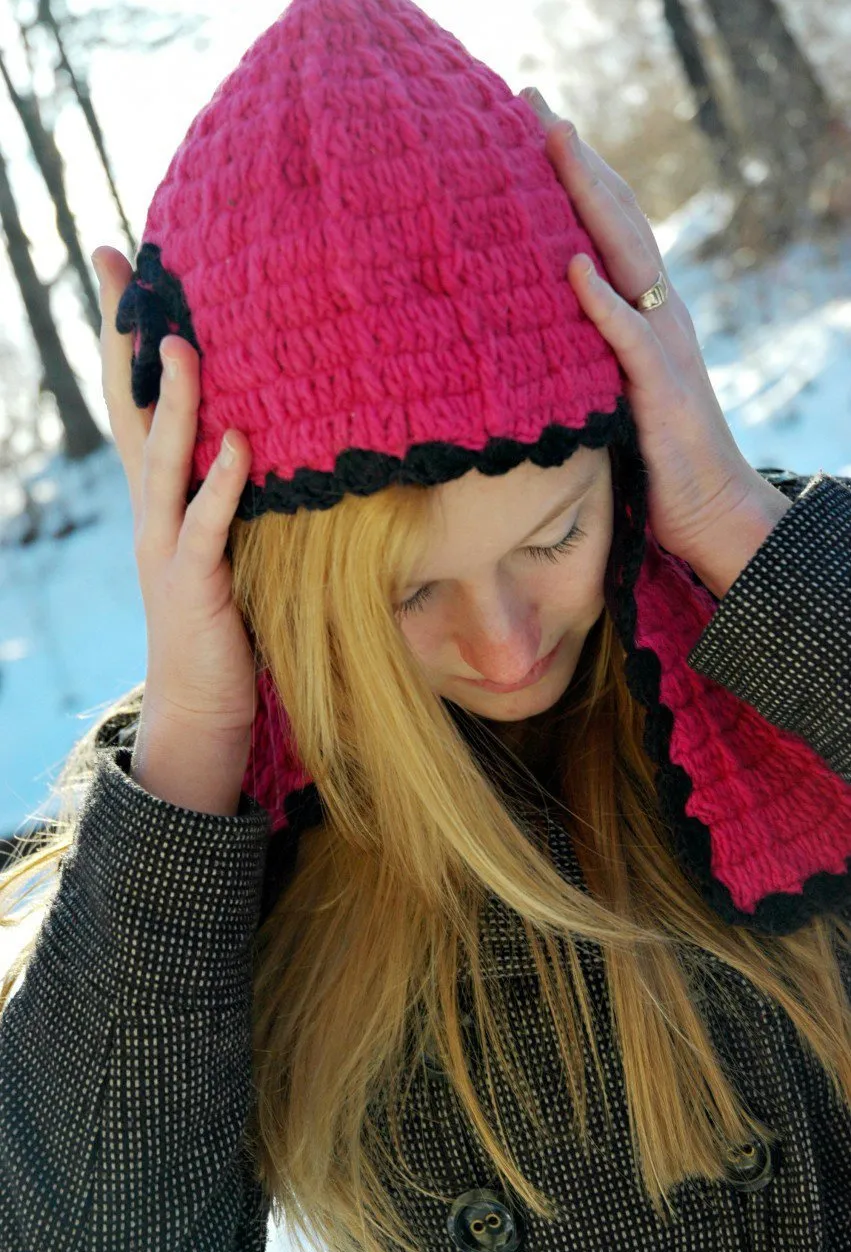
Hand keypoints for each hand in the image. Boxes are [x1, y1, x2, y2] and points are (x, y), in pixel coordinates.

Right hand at [91, 245, 257, 741]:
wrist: (201, 705)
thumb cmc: (222, 621)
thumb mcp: (223, 542)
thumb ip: (230, 489)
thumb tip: (266, 429)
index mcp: (158, 497)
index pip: (137, 401)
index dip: (125, 337)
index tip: (122, 269)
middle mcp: (150, 511)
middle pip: (130, 409)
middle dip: (121, 338)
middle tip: (115, 264)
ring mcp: (166, 546)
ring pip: (163, 458)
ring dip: (171, 399)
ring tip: (177, 338)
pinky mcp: (195, 584)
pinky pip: (207, 524)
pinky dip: (222, 483)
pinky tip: (239, 444)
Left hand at [519, 88, 765, 570]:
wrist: (708, 505)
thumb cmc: (654, 455)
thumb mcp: (610, 388)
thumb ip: (584, 349)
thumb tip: (535, 326)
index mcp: (644, 309)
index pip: (607, 226)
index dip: (573, 173)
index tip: (529, 125)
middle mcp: (658, 312)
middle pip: (617, 219)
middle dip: (574, 159)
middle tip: (531, 101)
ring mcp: (663, 345)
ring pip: (627, 256)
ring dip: (590, 199)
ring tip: (554, 144)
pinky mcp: (660, 388)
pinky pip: (629, 337)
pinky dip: (603, 300)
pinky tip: (575, 267)